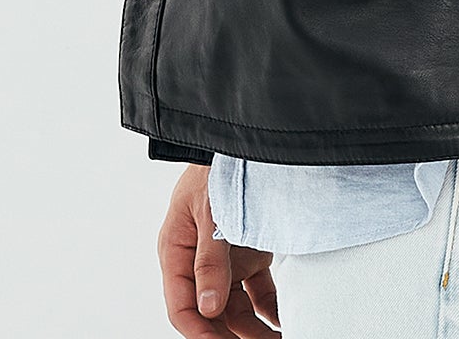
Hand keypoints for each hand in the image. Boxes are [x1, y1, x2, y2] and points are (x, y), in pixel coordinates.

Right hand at [157, 163, 280, 335]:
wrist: (244, 140)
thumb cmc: (216, 168)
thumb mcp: (209, 211)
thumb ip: (209, 259)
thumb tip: (209, 307)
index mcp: (177, 251)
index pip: (182, 307)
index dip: (198, 332)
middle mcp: (199, 261)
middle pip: (210, 313)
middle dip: (230, 336)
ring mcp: (224, 259)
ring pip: (235, 308)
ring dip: (252, 329)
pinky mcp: (248, 253)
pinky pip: (257, 291)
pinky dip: (269, 309)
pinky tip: (280, 322)